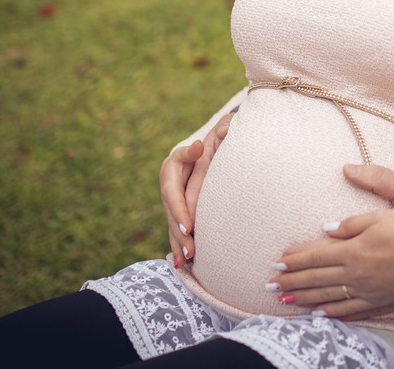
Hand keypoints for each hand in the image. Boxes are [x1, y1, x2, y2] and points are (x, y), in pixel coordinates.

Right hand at [161, 112, 232, 266]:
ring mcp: (172, 196)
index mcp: (174, 164)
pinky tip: (183, 263)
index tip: (188, 226)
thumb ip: (222, 130)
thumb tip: (211, 141)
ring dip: (178, 242)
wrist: (218, 143)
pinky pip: (176, 228)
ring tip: (187, 260)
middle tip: (190, 249)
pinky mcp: (179, 208)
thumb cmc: (222, 135)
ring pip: (171, 222)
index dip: (179, 209)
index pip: (172, 189)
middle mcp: (170, 182)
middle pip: (170, 210)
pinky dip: (179, 245)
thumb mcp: (223, 129)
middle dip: (179, 231)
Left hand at [269, 164, 393, 316]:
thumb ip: (352, 220)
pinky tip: (319, 312)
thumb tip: (327, 228)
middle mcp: (358, 271)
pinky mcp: (381, 298)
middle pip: (317, 276)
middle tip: (271, 285)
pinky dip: (333, 311)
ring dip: (304, 297)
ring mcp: (369, 288)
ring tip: (285, 300)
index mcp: (356, 248)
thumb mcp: (384, 210)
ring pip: (329, 294)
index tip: (278, 262)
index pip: (317, 254)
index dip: (296, 258)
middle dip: (292, 280)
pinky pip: (352, 308)